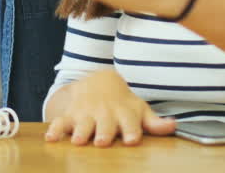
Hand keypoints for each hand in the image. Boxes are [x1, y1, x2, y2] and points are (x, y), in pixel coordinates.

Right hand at [45, 69, 175, 145]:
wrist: (98, 82)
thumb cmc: (123, 104)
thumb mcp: (140, 109)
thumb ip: (154, 122)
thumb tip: (173, 126)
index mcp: (124, 114)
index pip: (130, 123)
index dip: (132, 131)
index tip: (131, 140)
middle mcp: (105, 114)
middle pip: (105, 125)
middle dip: (104, 132)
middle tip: (102, 141)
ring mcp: (87, 114)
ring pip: (83, 123)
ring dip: (81, 132)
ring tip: (79, 141)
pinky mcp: (71, 115)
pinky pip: (61, 122)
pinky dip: (55, 129)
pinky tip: (51, 138)